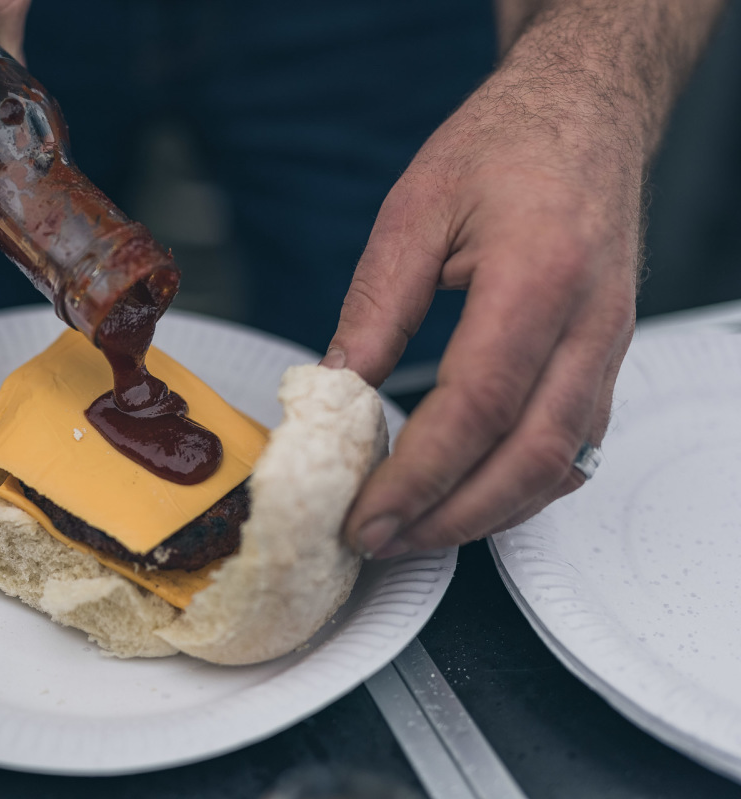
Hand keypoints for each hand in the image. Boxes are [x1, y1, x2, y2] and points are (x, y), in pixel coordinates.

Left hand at [323, 69, 639, 556]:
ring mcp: (607, 345)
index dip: (418, 476)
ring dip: (484, 514)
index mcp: (538, 277)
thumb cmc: (505, 146)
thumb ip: (374, 310)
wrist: (584, 114)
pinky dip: (522, 487)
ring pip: (558, 465)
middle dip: (449, 518)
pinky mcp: (606, 357)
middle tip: (381, 540)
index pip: (477, 408)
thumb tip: (334, 395)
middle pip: (526, 458)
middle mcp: (588, 322)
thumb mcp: (414, 213)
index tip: (365, 513)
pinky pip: (575, 446)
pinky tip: (473, 497)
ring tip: (414, 531)